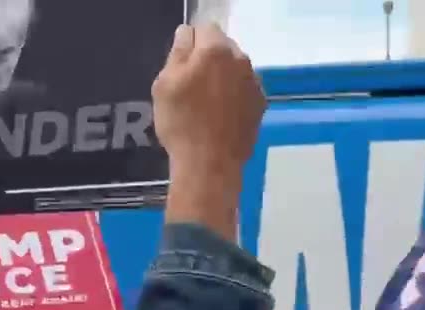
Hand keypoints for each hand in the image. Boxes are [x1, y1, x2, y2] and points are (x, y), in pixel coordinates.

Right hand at [152, 23, 264, 184]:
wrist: (209, 165)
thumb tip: (187, 35)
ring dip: (222, 78)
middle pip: (222, 47)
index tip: (180, 67)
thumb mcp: (164, 85)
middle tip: (190, 87)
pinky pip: (244, 89)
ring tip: (206, 105)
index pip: (203, 29)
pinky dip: (234, 96)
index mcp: (215, 50)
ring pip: (235, 69)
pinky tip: (220, 117)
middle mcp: (241, 60)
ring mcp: (254, 83)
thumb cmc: (181, 124)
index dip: (189, 45)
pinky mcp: (260, 104)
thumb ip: (177, 53)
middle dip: (208, 59)